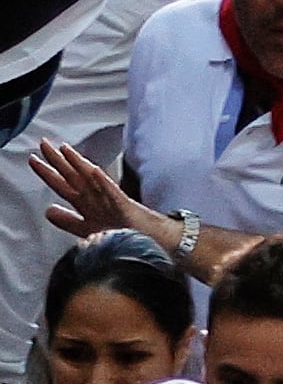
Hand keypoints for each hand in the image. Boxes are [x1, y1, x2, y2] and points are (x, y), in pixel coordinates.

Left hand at [33, 138, 162, 242]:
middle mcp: (95, 196)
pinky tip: (95, 172)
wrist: (147, 240)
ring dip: (78, 163)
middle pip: (72, 176)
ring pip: (90, 178)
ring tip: (65, 149)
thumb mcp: (86, 228)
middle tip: (43, 143)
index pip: (62, 183)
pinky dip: (102, 181)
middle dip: (57, 160)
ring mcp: (109, 199)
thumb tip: (48, 210)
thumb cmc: (120, 231)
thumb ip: (67, 220)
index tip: (33, 159)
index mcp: (85, 202)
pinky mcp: (123, 205)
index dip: (47, 172)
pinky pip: (111, 192)